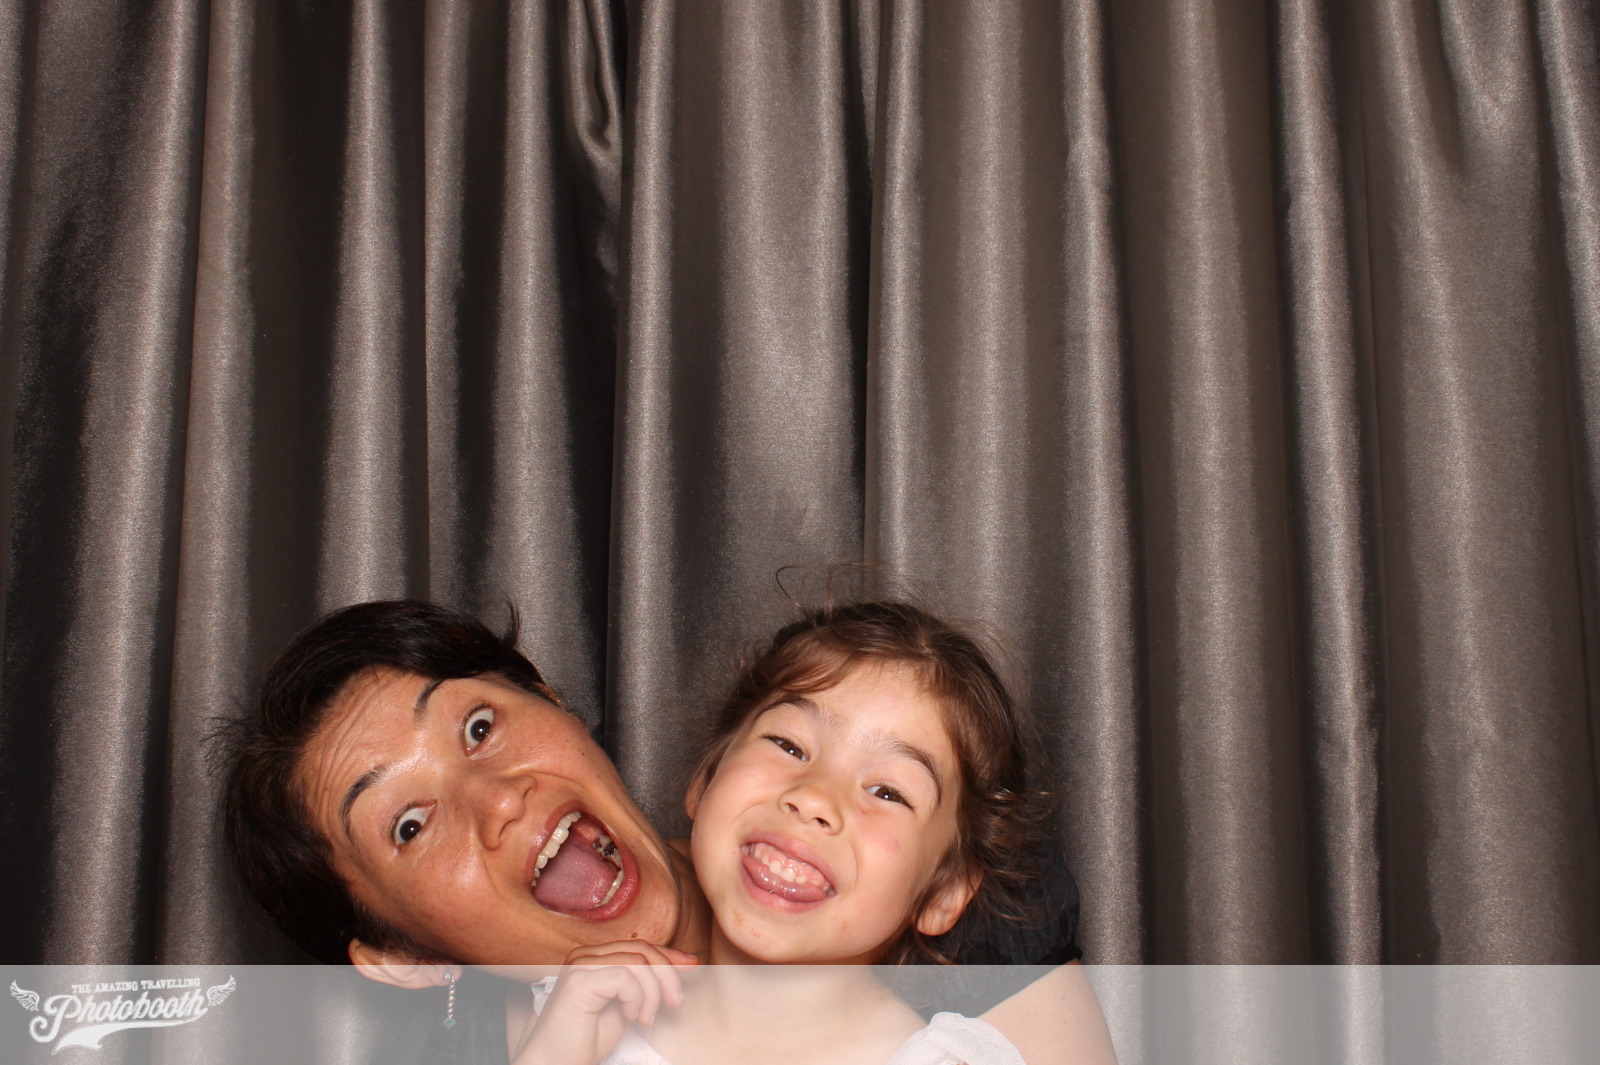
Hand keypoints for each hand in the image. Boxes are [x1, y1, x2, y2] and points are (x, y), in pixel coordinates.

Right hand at [512, 941, 698, 1064]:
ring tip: (645, 1019)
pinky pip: (625, 978)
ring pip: (638, 963)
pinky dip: (636, 1000)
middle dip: (667, 975)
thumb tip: (684, 962)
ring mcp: (579, 965)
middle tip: (676, 1002)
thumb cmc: (588, 1038)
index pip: (639, 945)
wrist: (557, 1062)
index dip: (669, 954)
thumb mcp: (627, 1004)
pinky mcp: (578, 980)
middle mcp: (584, 955)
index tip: (692, 965)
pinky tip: (630, 1017)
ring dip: (652, 995)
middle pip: (642, 949)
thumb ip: (645, 982)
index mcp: (594, 956)